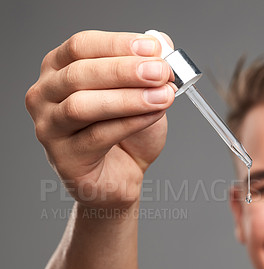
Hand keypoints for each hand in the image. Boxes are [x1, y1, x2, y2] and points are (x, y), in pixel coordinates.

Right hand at [26, 30, 174, 208]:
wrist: (122, 176)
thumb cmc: (125, 134)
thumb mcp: (139, 93)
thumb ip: (145, 67)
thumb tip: (160, 42)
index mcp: (58, 71)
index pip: (80, 46)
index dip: (118, 45)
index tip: (153, 49)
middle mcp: (45, 96)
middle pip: (79, 74)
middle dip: (124, 70)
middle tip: (160, 72)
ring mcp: (49, 128)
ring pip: (83, 106)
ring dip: (128, 98)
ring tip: (163, 96)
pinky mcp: (64, 158)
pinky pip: (97, 136)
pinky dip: (130, 123)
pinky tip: (154, 115)